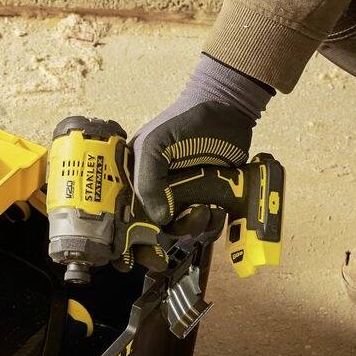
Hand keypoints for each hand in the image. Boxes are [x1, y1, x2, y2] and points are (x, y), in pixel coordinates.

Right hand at [133, 55, 269, 227]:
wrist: (227, 111)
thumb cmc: (184, 122)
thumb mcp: (154, 145)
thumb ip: (147, 182)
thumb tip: (158, 219)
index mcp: (136, 177)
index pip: (127, 212)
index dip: (133, 230)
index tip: (142, 243)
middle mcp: (156, 191)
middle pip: (155, 228)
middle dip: (168, 235)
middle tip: (178, 235)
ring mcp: (182, 197)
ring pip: (182, 228)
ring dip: (195, 227)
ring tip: (207, 211)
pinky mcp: (207, 199)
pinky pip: (205, 223)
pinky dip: (211, 224)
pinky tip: (216, 210)